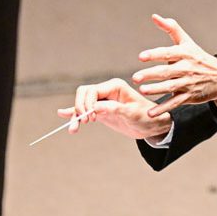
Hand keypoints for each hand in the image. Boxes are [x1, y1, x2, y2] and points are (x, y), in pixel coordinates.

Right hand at [56, 78, 172, 139]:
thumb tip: (96, 108)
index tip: (91, 117)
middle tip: (85, 121)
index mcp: (114, 86)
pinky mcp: (100, 111)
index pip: (92, 90)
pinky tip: (64, 115)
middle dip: (80, 107)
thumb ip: (115, 109)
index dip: (87, 103)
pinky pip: (84, 110)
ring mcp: (102, 101)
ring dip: (75, 114)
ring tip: (73, 129)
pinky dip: (74, 113)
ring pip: (81, 103)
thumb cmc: (146, 116)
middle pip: (83, 93)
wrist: (152, 125)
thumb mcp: (133, 114)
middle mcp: (106, 91)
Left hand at [132, 14, 216, 116]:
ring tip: (142, 90)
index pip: (168, 53)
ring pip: (170, 87)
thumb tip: (154, 16)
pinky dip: (163, 109)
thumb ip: (170, 28)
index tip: (141, 57)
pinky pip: (174, 103)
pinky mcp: (188, 96)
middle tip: (136, 77)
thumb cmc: (197, 56)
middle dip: (151, 75)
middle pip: (166, 72)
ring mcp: (187, 83)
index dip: (155, 55)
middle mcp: (186, 68)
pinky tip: (151, 113)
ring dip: (156, 90)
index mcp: (184, 53)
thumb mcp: (186, 41)